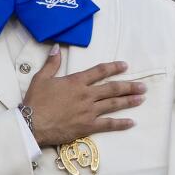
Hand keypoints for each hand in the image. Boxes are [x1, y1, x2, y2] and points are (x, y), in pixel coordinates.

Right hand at [22, 49, 146, 145]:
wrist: (32, 124)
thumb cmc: (35, 102)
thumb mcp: (40, 78)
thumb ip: (52, 63)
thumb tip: (57, 47)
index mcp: (76, 82)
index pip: (99, 71)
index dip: (114, 67)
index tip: (125, 65)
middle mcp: (86, 95)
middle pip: (112, 88)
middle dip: (129, 86)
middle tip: (142, 86)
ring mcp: (89, 111)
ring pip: (113, 104)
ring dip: (129, 101)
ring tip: (141, 98)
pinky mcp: (87, 126)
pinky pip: (108, 124)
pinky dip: (121, 123)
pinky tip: (131, 122)